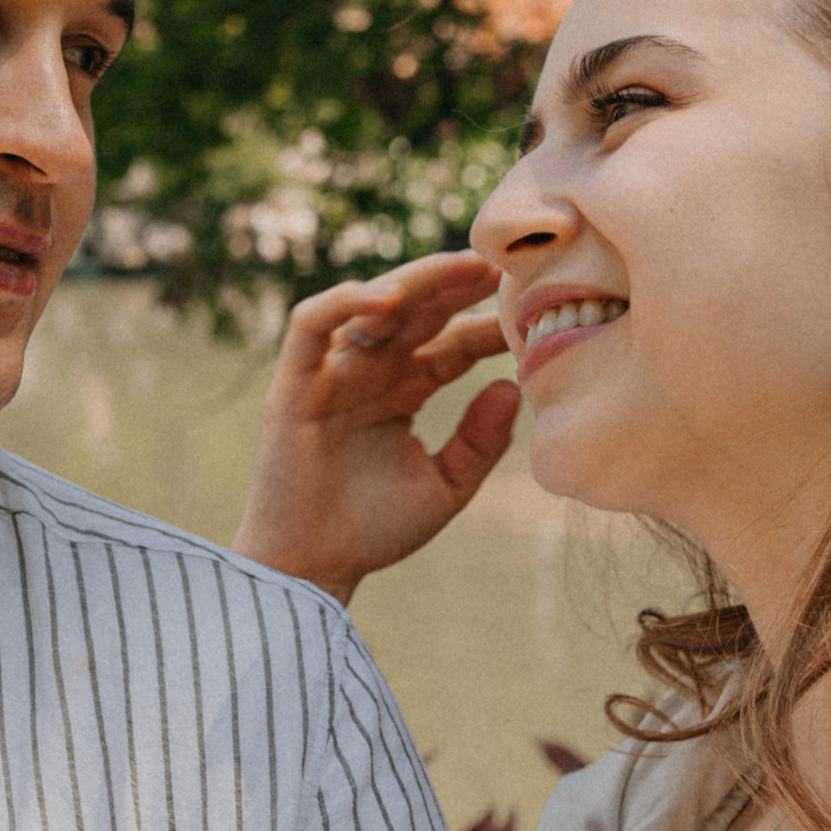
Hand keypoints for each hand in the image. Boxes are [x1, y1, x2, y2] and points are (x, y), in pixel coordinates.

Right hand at [231, 252, 518, 604]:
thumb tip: (513, 387)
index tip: (538, 305)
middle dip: (460, 283)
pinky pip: (311, 324)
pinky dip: (343, 302)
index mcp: (407, 390)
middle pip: (420, 310)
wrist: (314, 569)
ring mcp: (332, 372)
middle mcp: (371, 371)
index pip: (455, 342)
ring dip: (415, 280)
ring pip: (372, 304)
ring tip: (461, 267)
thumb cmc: (374, 531)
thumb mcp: (446, 486)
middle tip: (507, 261)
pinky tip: (388, 299)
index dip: (491, 322)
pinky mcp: (293, 382)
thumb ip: (480, 441)